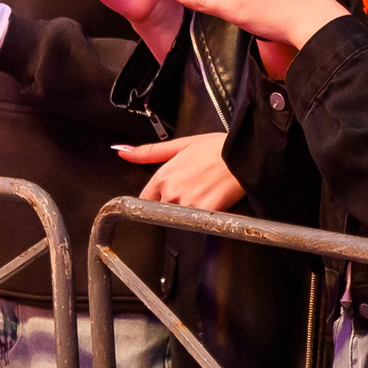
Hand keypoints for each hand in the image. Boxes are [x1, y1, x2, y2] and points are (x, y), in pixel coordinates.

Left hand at [118, 132, 246, 210]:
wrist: (245, 153)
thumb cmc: (218, 148)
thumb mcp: (182, 144)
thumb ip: (149, 152)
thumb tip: (122, 152)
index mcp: (163, 176)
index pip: (146, 199)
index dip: (159, 198)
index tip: (170, 195)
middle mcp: (171, 192)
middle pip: (164, 209)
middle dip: (178, 203)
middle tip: (197, 189)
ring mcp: (187, 204)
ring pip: (182, 218)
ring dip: (193, 211)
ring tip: (208, 194)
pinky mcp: (204, 213)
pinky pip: (199, 223)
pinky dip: (207, 217)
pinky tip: (216, 202)